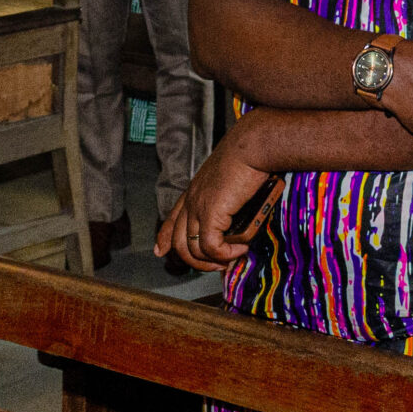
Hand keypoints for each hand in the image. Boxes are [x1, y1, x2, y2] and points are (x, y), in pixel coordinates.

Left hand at [155, 128, 274, 269]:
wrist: (252, 146)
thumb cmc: (248, 157)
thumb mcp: (232, 178)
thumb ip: (229, 198)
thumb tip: (237, 219)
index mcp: (194, 191)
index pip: (171, 219)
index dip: (164, 238)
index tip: (160, 251)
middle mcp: (191, 200)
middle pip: (178, 242)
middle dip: (195, 261)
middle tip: (218, 265)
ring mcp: (198, 207)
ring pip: (192, 250)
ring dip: (214, 260)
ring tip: (234, 256)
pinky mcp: (210, 212)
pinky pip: (211, 247)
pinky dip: (226, 254)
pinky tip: (240, 249)